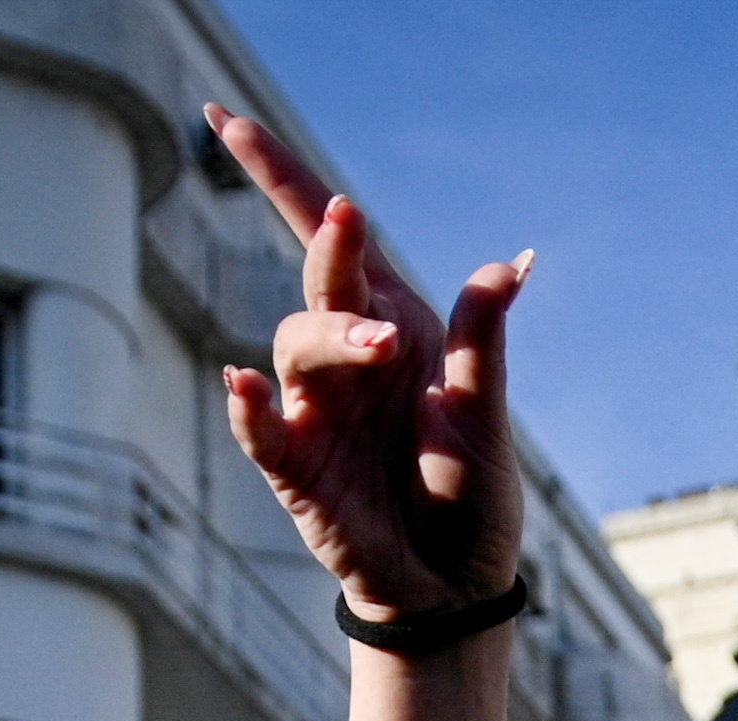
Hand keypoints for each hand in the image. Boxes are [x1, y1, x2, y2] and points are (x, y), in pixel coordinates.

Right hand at [205, 107, 529, 622]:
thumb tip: (513, 263)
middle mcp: (346, 359)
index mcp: (392, 326)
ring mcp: (315, 410)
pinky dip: (251, 406)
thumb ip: (484, 340)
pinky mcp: (295, 467)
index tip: (225, 116)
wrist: (455, 588)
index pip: (330, 236)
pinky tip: (245, 384)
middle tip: (352, 223)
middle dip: (328, 246)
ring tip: (383, 350)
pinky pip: (261, 426)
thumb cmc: (468, 495)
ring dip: (333, 338)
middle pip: (317, 281)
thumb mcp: (484, 414)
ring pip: (297, 346)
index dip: (276, 174)